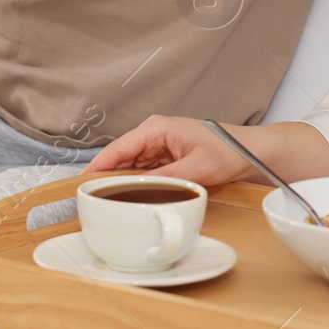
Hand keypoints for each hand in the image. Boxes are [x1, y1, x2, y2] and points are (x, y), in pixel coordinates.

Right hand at [83, 115, 251, 185]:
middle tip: (90, 198)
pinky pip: (142, 170)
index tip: (81, 182)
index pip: (119, 147)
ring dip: (120, 181)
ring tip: (104, 200)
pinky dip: (135, 182)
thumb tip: (139, 191)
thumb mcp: (195, 169)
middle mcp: (154, 133)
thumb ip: (165, 180)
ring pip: (129, 165)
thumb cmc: (227, 150)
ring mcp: (158, 144)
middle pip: (120, 157)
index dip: (98, 165)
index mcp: (157, 128)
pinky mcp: (164, 156)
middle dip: (106, 176)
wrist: (248, 151)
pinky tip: (128, 196)